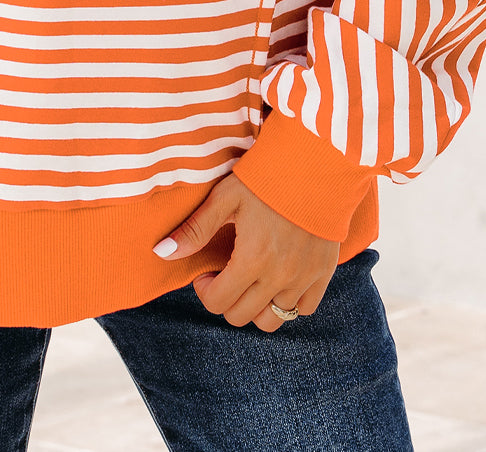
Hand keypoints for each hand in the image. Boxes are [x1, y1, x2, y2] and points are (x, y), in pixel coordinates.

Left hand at [153, 171, 338, 331]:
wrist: (315, 163)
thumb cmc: (265, 177)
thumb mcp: (225, 197)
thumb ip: (195, 229)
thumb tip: (162, 253)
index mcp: (252, 259)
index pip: (218, 303)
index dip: (204, 290)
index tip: (206, 272)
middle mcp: (279, 276)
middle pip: (241, 316)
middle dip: (226, 299)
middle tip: (226, 274)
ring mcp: (304, 278)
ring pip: (273, 321)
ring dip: (256, 306)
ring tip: (252, 279)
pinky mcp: (324, 273)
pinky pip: (305, 309)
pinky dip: (289, 301)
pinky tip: (279, 276)